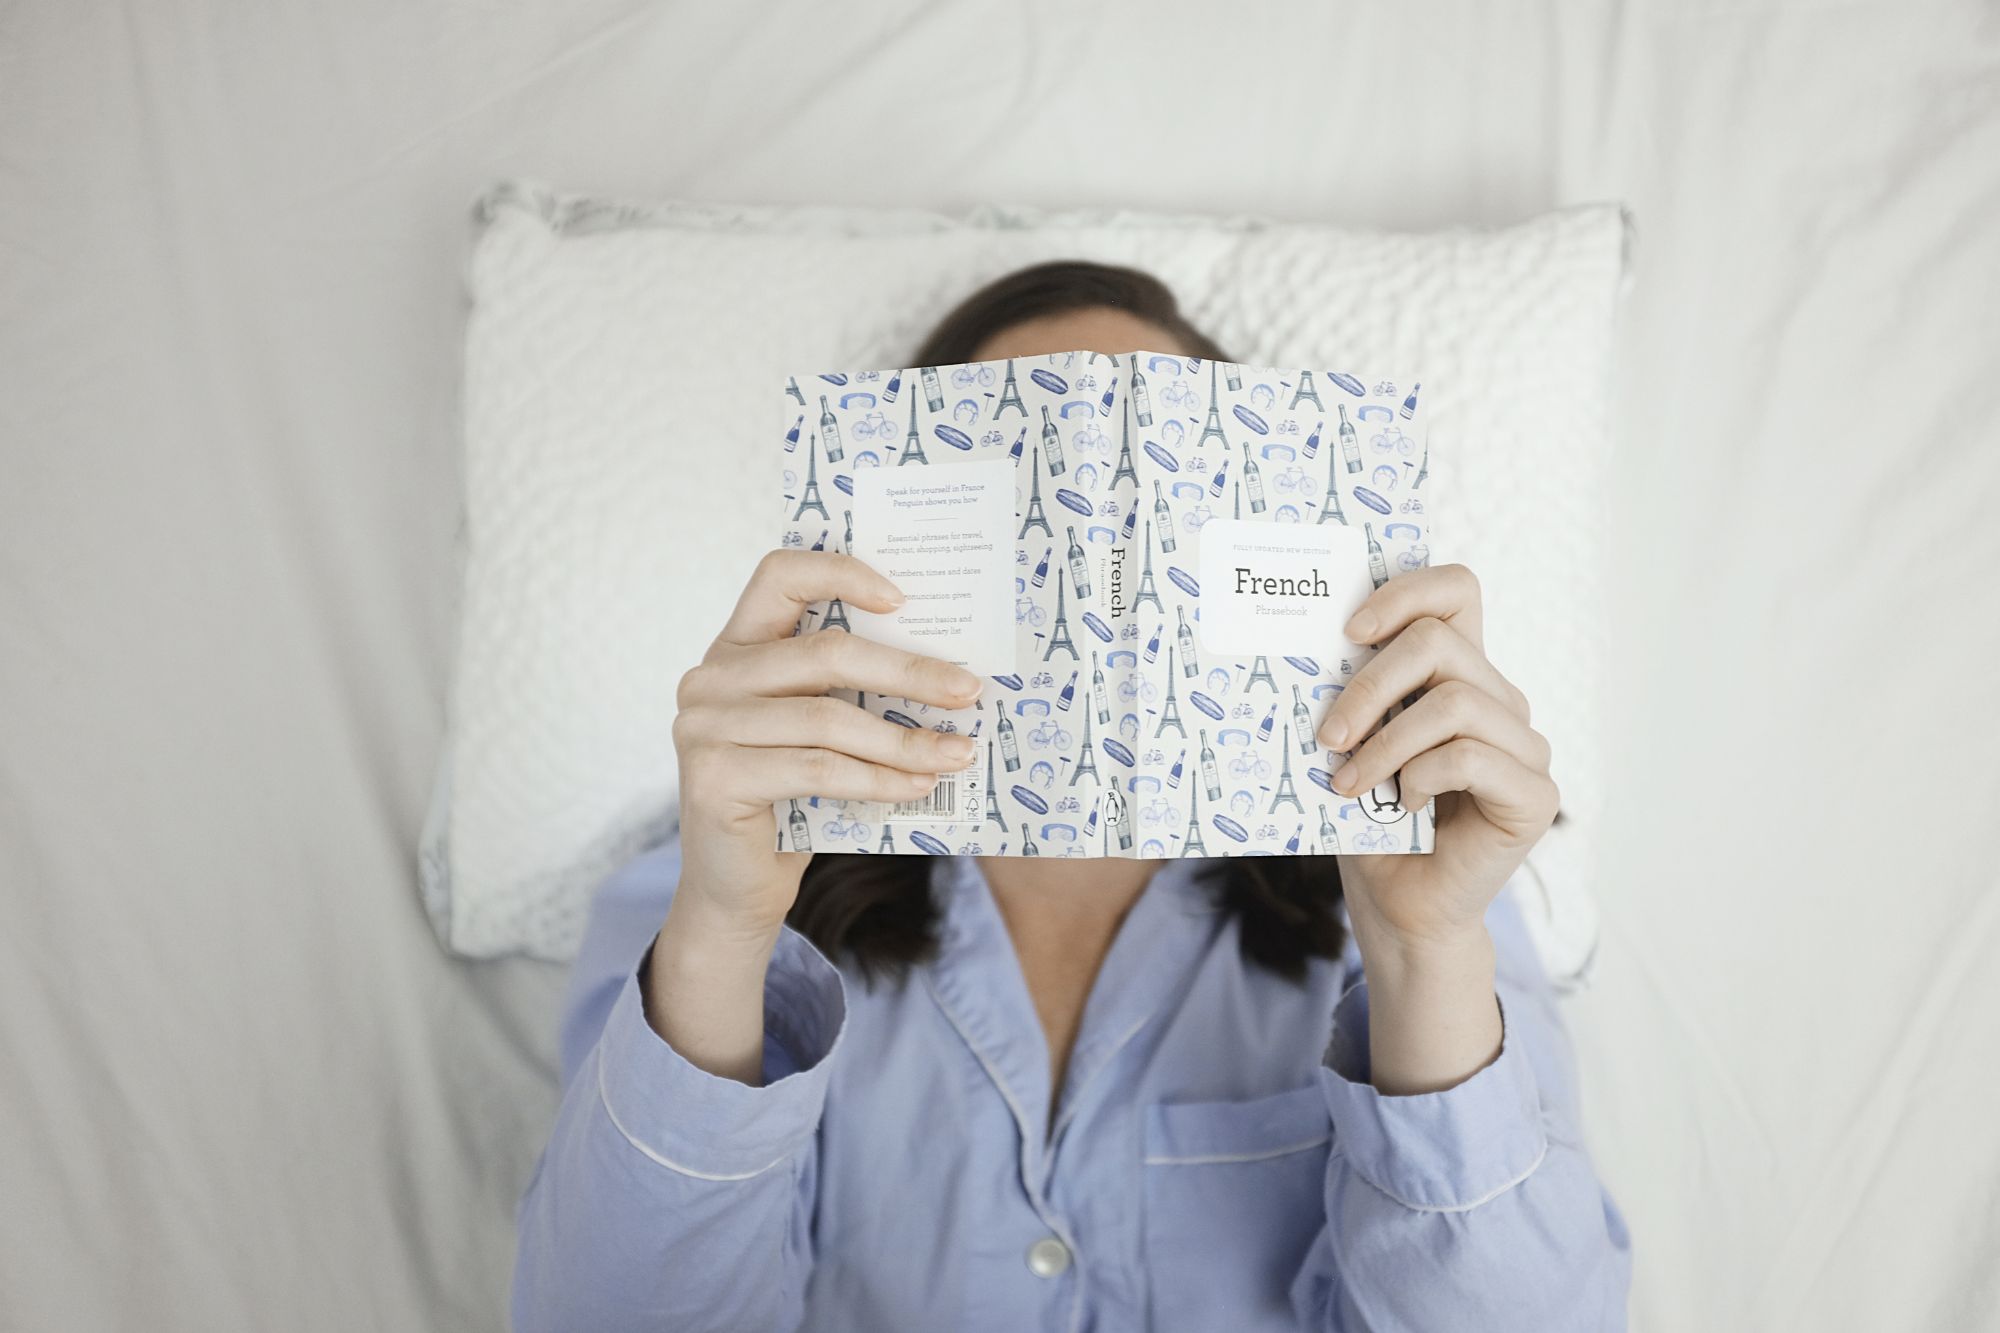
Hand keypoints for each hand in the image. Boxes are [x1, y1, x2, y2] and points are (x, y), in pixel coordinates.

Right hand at [671, 549, 985, 939]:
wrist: (736, 887)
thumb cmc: (790, 800)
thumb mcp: (818, 729)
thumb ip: (849, 691)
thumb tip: (948, 673)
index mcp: (736, 647)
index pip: (780, 575)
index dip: (841, 572)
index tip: (904, 600)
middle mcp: (711, 677)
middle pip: (824, 653)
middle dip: (908, 672)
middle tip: (968, 691)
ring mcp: (704, 726)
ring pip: (828, 718)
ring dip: (904, 739)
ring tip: (957, 753)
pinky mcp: (713, 777)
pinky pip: (817, 769)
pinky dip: (878, 779)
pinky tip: (918, 786)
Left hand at [1317, 564, 1558, 962]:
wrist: (1399, 906)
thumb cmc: (1368, 822)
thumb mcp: (1352, 745)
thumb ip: (1351, 696)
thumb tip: (1302, 647)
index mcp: (1460, 674)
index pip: (1456, 591)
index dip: (1407, 591)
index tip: (1348, 630)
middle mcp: (1500, 701)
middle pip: (1439, 643)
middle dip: (1369, 685)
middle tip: (1327, 734)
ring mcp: (1526, 746)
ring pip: (1454, 702)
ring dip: (1385, 743)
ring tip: (1348, 783)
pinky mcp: (1535, 794)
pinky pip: (1471, 757)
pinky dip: (1420, 777)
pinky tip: (1401, 805)